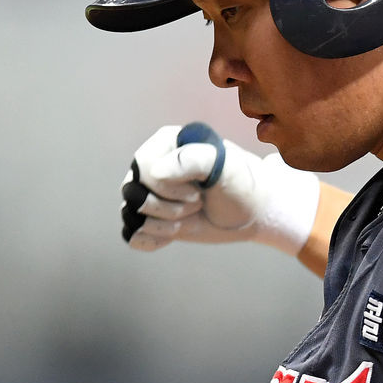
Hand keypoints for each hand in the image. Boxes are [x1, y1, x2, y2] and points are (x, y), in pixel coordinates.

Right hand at [120, 123, 320, 254]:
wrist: (252, 212)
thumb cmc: (242, 183)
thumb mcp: (227, 167)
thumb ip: (192, 160)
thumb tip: (153, 172)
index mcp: (166, 143)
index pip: (143, 167)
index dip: (167, 187)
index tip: (199, 190)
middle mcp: (151, 165)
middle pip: (133, 192)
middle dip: (168, 207)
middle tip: (197, 202)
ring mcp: (148, 192)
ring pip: (130, 215)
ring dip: (164, 225)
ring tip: (189, 217)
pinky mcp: (150, 217)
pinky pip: (132, 235)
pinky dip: (153, 240)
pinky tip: (176, 232)